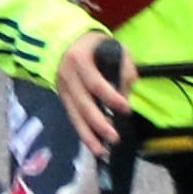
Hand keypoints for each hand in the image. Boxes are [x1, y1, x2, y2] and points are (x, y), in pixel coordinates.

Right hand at [53, 30, 134, 152]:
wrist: (64, 42)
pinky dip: (83, 132)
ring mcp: (62, 89)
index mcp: (79, 60)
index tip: (126, 108)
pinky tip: (93, 144)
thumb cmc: (94, 44)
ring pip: (74, 116)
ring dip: (88, 135)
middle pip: (83, 104)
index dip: (110, 97)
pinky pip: (73, 117)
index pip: (95, 83)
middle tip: (115, 138)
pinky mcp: (62, 98)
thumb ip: (124, 66)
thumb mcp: (112, 46)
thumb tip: (130, 92)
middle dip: (99, 123)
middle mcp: (68, 77)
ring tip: (102, 151)